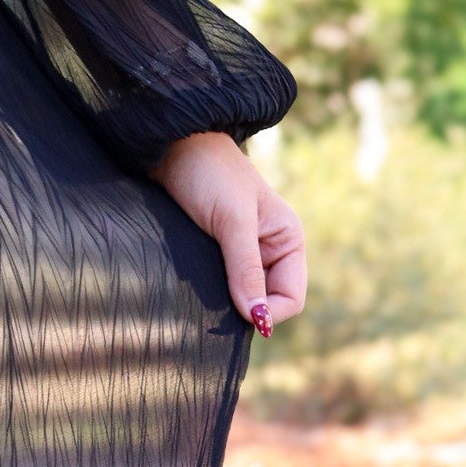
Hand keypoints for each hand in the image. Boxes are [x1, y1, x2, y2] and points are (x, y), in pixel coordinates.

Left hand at [150, 132, 305, 336]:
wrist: (174, 146)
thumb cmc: (209, 173)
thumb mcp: (232, 221)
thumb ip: (246, 270)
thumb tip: (259, 320)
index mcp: (289, 240)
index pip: (291, 300)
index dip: (267, 312)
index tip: (236, 309)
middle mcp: (273, 252)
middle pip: (268, 305)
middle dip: (246, 309)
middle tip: (215, 296)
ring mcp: (247, 256)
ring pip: (245, 301)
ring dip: (227, 303)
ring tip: (205, 284)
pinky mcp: (222, 256)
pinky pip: (225, 290)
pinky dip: (214, 294)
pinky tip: (199, 283)